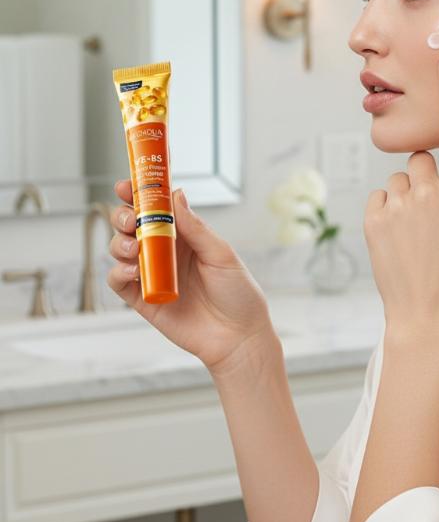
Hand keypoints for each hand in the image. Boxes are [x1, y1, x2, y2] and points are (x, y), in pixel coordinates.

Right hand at [107, 181, 279, 375]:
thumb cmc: (238, 293)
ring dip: (119, 242)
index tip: (128, 184)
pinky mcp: (142, 299)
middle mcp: (164, 251)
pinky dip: (118, 272)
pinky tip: (132, 271)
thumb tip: (176, 194)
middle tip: (132, 220)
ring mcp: (151, 274)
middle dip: (123, 216)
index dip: (140, 194)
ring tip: (134, 247)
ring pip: (119, 249)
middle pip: (131, 225)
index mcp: (185, 235)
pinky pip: (118, 281)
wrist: (237, 337)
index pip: (156, 208)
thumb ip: (195, 228)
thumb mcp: (221, 255)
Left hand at [364, 53, 438, 336]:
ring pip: (400, 179)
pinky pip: (381, 197)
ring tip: (417, 232)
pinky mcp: (374, 219)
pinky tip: (400, 238)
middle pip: (422, 160)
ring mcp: (398, 206)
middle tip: (436, 213)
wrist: (425, 316)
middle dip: (429, 177)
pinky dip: (389, 210)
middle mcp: (427, 193)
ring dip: (407, 196)